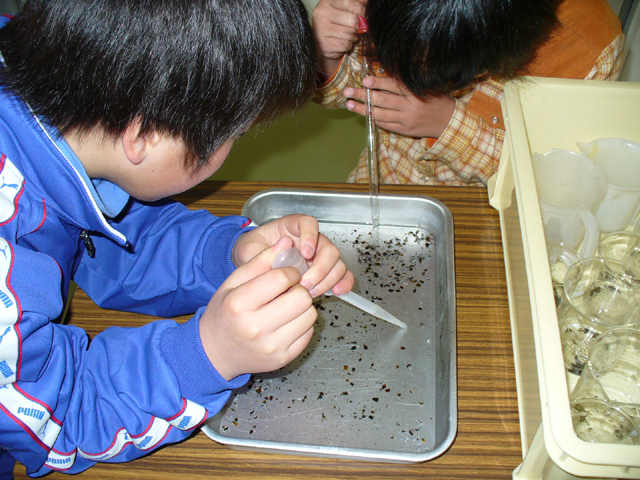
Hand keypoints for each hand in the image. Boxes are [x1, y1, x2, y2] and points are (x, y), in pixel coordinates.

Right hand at [200, 237, 315, 379]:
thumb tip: (287, 242)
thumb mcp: (233, 283)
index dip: (290, 271)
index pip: (281, 278)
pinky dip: (302, 323)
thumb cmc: (224, 314)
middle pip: (301, 297)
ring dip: (303, 306)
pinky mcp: (283, 358)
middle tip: (288, 291)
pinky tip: (287, 321)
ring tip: (287, 306)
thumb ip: (260, 261)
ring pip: (309, 315)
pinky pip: (308, 332)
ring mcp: (271, 346)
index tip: (286, 274)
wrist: (214, 353)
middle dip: (298, 289)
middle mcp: (256, 328)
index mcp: (239, 304)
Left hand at [232, 214, 353, 296]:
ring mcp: (319, 255)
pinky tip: (337, 292)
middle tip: (305, 283)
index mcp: (292, 227)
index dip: (311, 236)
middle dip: (320, 267)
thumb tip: (281, 251)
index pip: (308, 223)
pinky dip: (343, 283)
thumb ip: (262, 252)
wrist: (251, 263)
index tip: (306, 253)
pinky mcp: (324, 270)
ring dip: (328, 278)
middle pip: (328, 246)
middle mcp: (310, 239)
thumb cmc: (251, 251)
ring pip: (336, 262)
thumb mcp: (249, 250)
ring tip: (311, 292)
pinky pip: (341, 274)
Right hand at [312, 0, 365, 81]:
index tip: (363, 15)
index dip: (361, 10)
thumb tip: (367, 2)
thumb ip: (355, 4)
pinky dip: (347, 45)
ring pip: (349, 33)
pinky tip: (342, 42)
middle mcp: (321, 12)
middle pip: (353, 19)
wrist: (323, 43)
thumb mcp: (344, 10)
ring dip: (353, 37)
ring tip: (348, 35)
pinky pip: (345, 44)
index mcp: (327, 0)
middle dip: (357, 26)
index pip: (351, 3)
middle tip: (355, 28)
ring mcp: (321, 28)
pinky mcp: (323, 44)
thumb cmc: (337, 23)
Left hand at [343, 75, 455, 138]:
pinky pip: (385, 124)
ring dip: (363, 109)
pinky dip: (374, 119)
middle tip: (347, 91)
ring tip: (349, 104)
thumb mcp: (424, 87)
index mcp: (415, 92)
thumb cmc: (436, 100)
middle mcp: (409, 106)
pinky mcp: (404, 130)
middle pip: (381, 100)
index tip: (365, 80)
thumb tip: (384, 76)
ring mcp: (406, 119)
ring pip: (380, 114)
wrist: (448, 121)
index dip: (378, 82)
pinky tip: (364, 114)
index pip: (393, 86)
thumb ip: (406, 83)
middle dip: (362, 95)